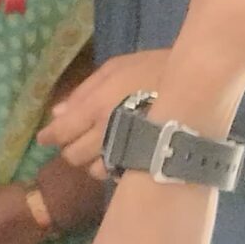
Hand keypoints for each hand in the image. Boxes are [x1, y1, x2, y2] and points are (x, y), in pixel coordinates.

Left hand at [39, 49, 169, 174]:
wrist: (199, 85)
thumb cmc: (154, 69)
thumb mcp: (114, 68)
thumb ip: (82, 92)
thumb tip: (56, 113)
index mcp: (94, 108)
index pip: (60, 132)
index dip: (49, 137)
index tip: (45, 138)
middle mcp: (105, 133)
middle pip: (73, 156)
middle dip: (71, 149)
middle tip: (76, 141)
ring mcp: (125, 151)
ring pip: (94, 170)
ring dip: (91, 162)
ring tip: (100, 150)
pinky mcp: (144, 163)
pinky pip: (118, 175)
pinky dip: (113, 169)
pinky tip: (119, 157)